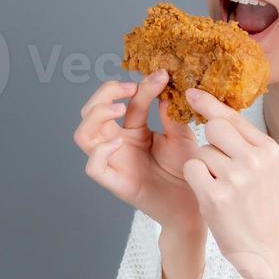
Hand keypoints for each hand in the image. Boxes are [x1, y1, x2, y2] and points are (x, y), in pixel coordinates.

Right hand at [74, 70, 201, 233]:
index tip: (162, 75)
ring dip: (97, 115)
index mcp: (135, 129)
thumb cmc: (187, 170)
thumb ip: (171, 114)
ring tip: (120, 109)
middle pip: (92, 111)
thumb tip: (165, 87)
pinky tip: (119, 142)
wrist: (194, 204)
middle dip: (105, 93)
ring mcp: (114, 161)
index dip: (141, 85)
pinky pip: (94, 166)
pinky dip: (101, 151)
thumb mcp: (182, 136)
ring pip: (84, 134)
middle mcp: (119, 142)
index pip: (128, 101)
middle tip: (130, 87)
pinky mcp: (116, 182)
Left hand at [181, 87, 278, 278]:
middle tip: (220, 166)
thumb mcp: (263, 171)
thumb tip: (215, 113)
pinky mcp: (216, 195)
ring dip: (204, 167)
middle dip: (209, 143)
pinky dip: (196, 180)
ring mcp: (236, 178)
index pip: (234, 118)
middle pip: (215, 129)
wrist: (266, 250)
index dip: (211, 104)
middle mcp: (255, 160)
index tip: (192, 92)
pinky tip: (211, 196)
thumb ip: (245, 144)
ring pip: (201, 151)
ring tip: (221, 188)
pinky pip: (192, 169)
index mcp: (269, 150)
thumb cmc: (260, 208)